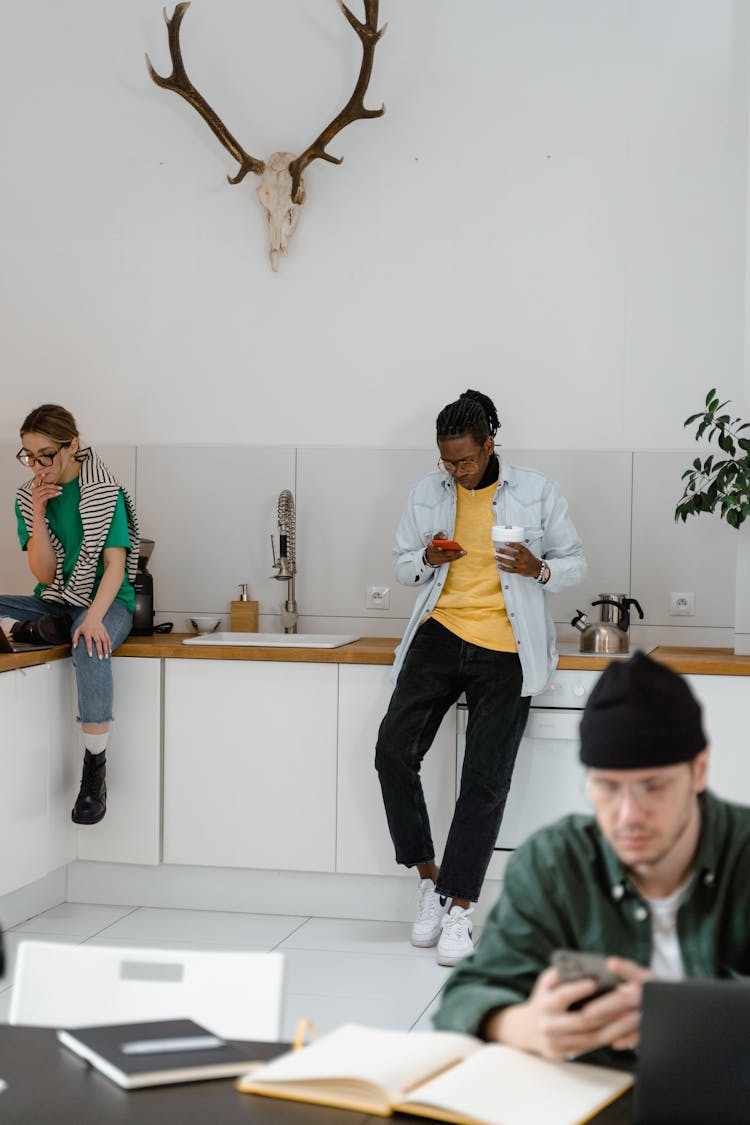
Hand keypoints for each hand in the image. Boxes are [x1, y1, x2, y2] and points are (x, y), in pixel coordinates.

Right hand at [31, 471, 61, 515]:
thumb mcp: (42, 495)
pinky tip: (59, 494)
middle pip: (45, 486)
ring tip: (61, 491)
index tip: (44, 472)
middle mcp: (34, 491)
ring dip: (55, 490)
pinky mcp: (39, 500)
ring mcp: (36, 496)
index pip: (36, 480)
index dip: (39, 476)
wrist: (38, 513)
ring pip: (47, 490)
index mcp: (34, 489)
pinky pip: (48, 495)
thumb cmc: (41, 503)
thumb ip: (44, 489)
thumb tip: (52, 484)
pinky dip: (54, 494)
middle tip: (61, 487)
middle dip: (54, 486)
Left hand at [73, 615, 111, 659]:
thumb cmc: (84, 626)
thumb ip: (75, 638)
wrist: (93, 617)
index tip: (90, 655)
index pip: (88, 641)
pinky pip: (108, 639)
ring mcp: (101, 631)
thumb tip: (74, 647)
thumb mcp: (77, 630)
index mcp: (88, 632)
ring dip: (106, 649)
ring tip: (106, 656)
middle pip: (98, 641)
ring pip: (104, 641)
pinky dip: (109, 645)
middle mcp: (95, 631)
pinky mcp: (105, 631)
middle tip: (100, 658)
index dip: (89, 648)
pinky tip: (110, 651)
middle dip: (99, 650)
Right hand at [425, 532, 465, 566]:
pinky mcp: (443, 562)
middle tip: (458, 550)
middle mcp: (434, 554)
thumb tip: (445, 538)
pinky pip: (451, 560)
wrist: (430, 556)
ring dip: (456, 555)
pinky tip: (462, 554)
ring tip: (463, 552)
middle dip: (451, 552)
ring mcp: (439, 559)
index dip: (437, 548)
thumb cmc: (435, 544)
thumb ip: (440, 535)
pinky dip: (457, 557)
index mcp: (431, 546)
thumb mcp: (435, 538)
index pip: (433, 547)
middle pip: (443, 554)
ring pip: (448, 558)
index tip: (443, 546)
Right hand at [488, 958, 651, 1059]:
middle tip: (625, 1002)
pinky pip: (591, 1047)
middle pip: (582, 1021)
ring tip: (631, 1016)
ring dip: (614, 1027)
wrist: (526, 1030)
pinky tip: (623, 1030)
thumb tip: (583, 964)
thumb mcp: (545, 982)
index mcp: (544, 1004)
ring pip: (591, 1037)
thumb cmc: (543, 1000)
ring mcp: (557, 1043)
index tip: (594, 981)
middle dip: (606, 1012)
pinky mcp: (565, 1054)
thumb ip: (561, 972)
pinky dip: (608, 1038)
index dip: (577, 989)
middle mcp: (550, 1025)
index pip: (562, 996)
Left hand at [494, 541, 540, 577]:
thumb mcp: (528, 553)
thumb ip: (520, 550)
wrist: (537, 569)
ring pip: (510, 562)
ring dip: (502, 559)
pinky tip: (499, 566)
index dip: (512, 544)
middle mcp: (524, 558)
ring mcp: (521, 565)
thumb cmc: (531, 560)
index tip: (506, 543)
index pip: (519, 547)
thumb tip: (509, 546)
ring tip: (496, 557)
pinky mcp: (519, 571)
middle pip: (513, 554)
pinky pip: (510, 570)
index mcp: (526, 553)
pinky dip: (504, 568)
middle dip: (504, 551)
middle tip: (497, 549)